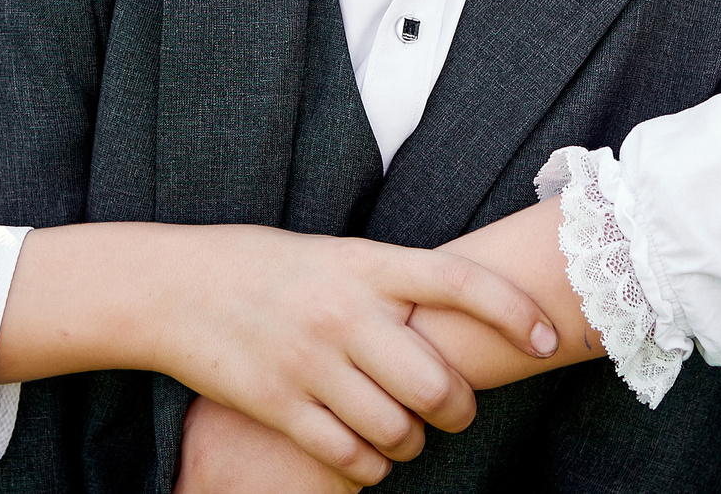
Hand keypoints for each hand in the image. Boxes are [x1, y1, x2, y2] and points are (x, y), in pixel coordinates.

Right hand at [0, 223, 558, 484]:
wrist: (173, 285)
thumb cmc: (266, 266)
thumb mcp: (336, 253)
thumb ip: (392, 282)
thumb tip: (462, 314)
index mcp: (365, 263)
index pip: (460, 281)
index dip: (513, 311)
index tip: (547, 339)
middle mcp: (344, 311)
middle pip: (437, 382)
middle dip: (459, 409)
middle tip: (456, 411)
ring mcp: (310, 360)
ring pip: (398, 430)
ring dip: (414, 444)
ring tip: (408, 436)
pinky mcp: (278, 404)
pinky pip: (350, 457)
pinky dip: (371, 467)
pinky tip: (368, 454)